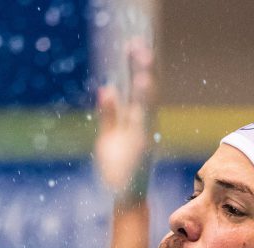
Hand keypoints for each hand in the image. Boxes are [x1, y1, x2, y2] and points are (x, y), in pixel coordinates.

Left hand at [94, 39, 154, 201]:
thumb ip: (109, 115)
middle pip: (143, 91)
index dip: (134, 68)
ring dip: (144, 81)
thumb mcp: (108, 139)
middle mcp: (143, 125)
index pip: (135, 89)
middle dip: (141, 68)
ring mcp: (144, 134)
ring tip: (143, 60)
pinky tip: (143, 85)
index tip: (133, 45)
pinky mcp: (142, 144)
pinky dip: (144, 102)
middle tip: (138, 44)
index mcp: (135, 122)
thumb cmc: (117, 171)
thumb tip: (107, 88)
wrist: (126, 198)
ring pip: (146, 103)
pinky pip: (143, 119)